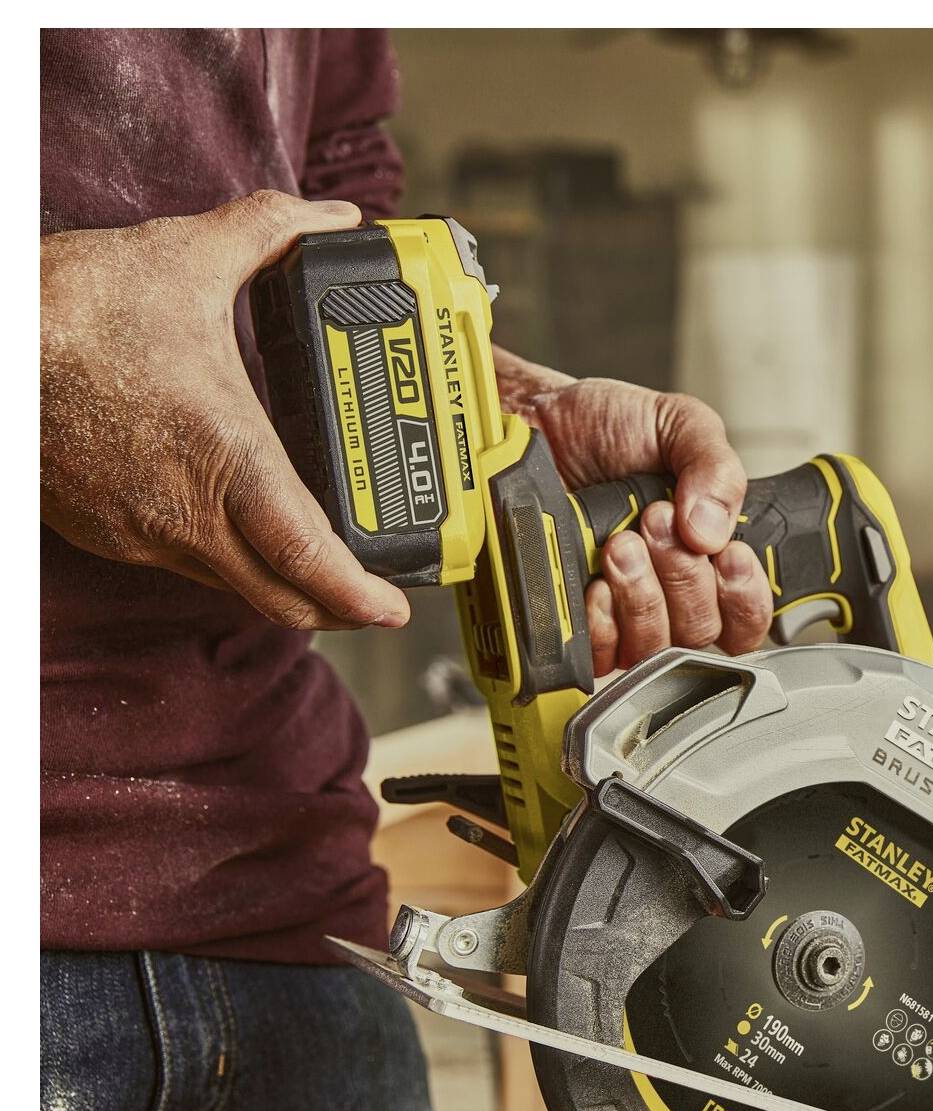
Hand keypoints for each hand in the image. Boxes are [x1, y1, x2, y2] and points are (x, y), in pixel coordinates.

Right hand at [40, 190, 411, 630]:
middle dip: (336, 606)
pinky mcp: (104, 531)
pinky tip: (235, 527)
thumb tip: (333, 217)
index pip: (306, 556)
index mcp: (225, 457)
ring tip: (318, 563)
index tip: (394, 609)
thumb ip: (272, 231)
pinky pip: (179, 561)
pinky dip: (220, 556)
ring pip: (229, 582)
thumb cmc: (76, 304)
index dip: (359, 594)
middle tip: (372, 601)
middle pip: (279, 596)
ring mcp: (139, 530)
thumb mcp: (188, 254)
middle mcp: (185, 512)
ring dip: (277, 582)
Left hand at [493, 349, 772, 674]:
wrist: (533, 423)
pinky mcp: (579, 622)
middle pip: (702, 632)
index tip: (727, 555)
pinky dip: (602, 621)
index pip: (748, 615)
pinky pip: (602, 654)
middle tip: (655, 520)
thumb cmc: (605, 425)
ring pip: (654, 646)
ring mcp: (624, 612)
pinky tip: (595, 581)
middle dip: (684, 578)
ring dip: (643, 596)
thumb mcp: (680, 424)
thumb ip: (716, 469)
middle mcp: (671, 591)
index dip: (744, 598)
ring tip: (621, 543)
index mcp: (709, 553)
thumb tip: (713, 533)